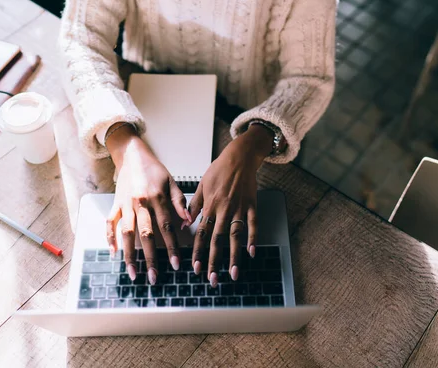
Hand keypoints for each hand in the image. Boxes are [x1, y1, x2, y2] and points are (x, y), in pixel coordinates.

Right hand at [105, 123, 191, 284]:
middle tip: (154, 277)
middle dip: (150, 258)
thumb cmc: (155, 170)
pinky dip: (109, 239)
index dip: (171, 247)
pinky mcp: (115, 204)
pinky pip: (110, 224)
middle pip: (145, 234)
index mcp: (156, 198)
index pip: (166, 227)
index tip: (176, 264)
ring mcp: (125, 205)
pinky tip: (113, 254)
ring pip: (126, 234)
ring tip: (133, 273)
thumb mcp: (172, 182)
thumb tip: (189, 221)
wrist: (132, 155)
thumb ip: (180, 202)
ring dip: (129, 255)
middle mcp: (139, 203)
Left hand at [189, 124, 273, 286]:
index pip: (201, 234)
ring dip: (234, 256)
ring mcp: (239, 208)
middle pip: (217, 240)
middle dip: (214, 261)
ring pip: (235, 236)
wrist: (240, 156)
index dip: (198, 252)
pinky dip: (253, 239)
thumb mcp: (201, 186)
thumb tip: (184, 224)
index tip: (195, 268)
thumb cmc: (219, 170)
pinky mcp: (252, 205)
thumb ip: (193, 206)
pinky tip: (252, 253)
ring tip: (233, 274)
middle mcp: (223, 209)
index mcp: (209, 206)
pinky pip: (253, 225)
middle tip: (212, 279)